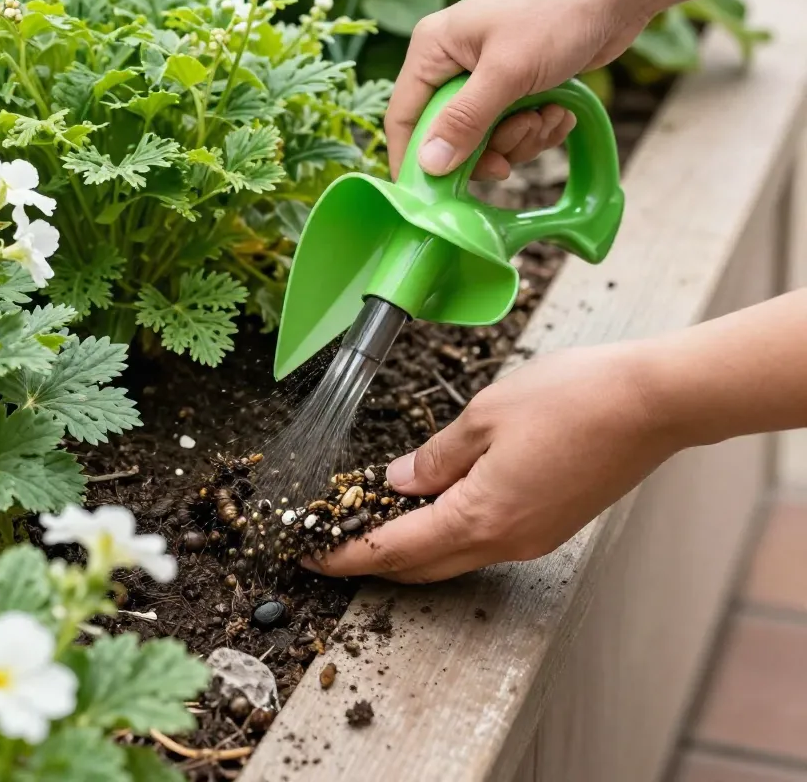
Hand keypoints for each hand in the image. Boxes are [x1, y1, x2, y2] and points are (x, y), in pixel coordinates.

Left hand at [306, 342, 685, 582]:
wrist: (653, 403)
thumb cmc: (572, 398)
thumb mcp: (485, 415)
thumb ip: (435, 456)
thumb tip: (398, 482)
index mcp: (480, 516)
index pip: (393, 548)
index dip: (346, 553)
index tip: (310, 555)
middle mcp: (505, 541)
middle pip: (421, 565)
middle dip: (371, 558)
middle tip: (331, 543)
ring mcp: (533, 538)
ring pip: (453, 555)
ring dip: (409, 546)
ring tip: (372, 520)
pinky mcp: (551, 524)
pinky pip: (484, 540)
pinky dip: (447, 531)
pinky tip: (433, 505)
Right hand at [386, 0, 651, 179]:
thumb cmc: (558, 13)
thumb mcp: (507, 73)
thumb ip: (464, 121)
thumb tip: (429, 166)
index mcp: (432, 50)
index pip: (404, 117)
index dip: (414, 160)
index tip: (433, 198)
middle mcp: (452, 64)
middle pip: (449, 135)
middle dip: (488, 147)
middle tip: (520, 138)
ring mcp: (485, 75)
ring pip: (485, 138)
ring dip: (520, 139)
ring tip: (548, 114)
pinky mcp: (517, 85)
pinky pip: (513, 128)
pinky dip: (537, 129)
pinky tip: (560, 111)